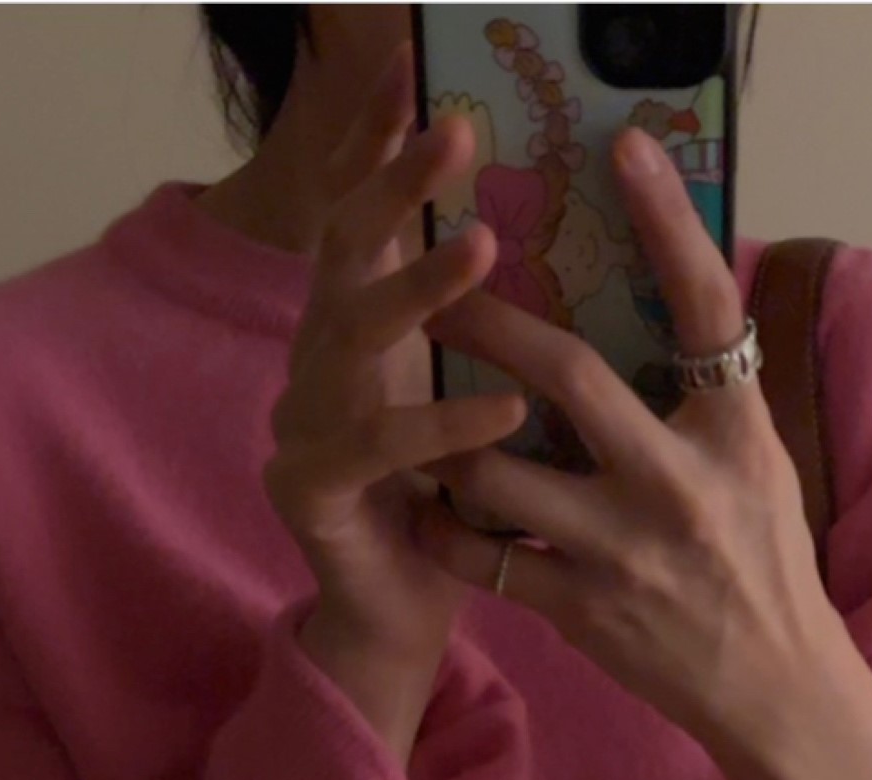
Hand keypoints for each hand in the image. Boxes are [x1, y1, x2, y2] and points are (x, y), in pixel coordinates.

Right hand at [260, 39, 530, 663]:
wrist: (403, 620)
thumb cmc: (459, 507)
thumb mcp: (485, 393)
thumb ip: (501, 321)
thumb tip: (568, 224)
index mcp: (362, 327)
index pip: (364, 213)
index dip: (379, 140)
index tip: (413, 67)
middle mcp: (321, 360)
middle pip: (344, 250)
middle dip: (395, 185)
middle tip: (456, 131)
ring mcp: (304, 421)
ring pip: (351, 339)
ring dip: (416, 287)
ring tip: (480, 244)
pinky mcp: (310, 492)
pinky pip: (377, 448)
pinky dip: (441, 424)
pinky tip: (502, 409)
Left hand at [411, 125, 850, 763]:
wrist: (774, 686)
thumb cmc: (760, 559)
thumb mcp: (756, 458)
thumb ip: (707, 386)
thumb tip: (660, 293)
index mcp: (733, 430)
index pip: (704, 305)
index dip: (666, 221)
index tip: (625, 146)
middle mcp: (678, 483)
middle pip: (570, 374)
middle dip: (491, 322)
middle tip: (438, 285)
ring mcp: (624, 551)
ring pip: (500, 472)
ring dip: (448, 436)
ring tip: (415, 409)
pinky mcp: (582, 612)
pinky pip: (485, 559)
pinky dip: (446, 530)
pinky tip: (427, 508)